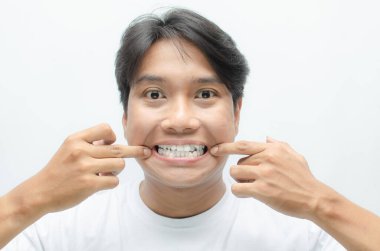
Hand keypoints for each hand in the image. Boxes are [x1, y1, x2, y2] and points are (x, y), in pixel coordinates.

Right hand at [10, 123, 150, 214]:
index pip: (105, 129)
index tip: (113, 143)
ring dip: (116, 171)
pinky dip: (111, 183)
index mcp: (76, 139)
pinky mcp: (88, 184)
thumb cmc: (59, 170)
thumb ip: (90, 143)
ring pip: (119, 165)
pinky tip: (100, 184)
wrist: (40, 192)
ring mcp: (85, 168)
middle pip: (118, 149)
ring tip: (105, 173)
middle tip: (146, 152)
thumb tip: (113, 141)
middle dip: (134, 151)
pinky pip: (113, 181)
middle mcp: (80, 151)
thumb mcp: (69, 149)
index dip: (113, 136)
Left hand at [211, 137, 323, 218]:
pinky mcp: (262, 190)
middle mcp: (267, 159)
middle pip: (239, 163)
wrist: (314, 198)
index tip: (215, 149)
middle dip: (242, 172)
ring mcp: (264, 174)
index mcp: (272, 150)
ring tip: (252, 186)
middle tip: (253, 180)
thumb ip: (279, 145)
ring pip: (235, 174)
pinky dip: (239, 192)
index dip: (226, 146)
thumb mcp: (294, 156)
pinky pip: (238, 189)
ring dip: (240, 181)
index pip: (243, 145)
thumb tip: (267, 138)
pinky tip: (248, 194)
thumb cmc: (304, 178)